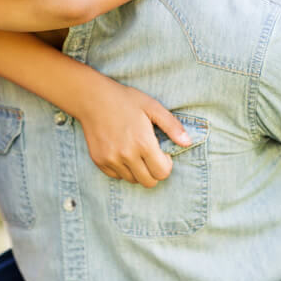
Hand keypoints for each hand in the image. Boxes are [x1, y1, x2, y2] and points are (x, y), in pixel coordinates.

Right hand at [76, 80, 190, 187]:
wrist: (92, 98)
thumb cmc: (125, 100)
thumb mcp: (152, 107)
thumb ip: (172, 126)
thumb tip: (187, 143)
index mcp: (143, 143)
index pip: (162, 173)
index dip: (166, 164)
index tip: (162, 152)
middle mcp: (126, 155)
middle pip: (149, 182)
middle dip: (154, 171)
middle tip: (150, 155)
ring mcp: (111, 159)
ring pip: (132, 180)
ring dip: (138, 171)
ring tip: (135, 152)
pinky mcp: (99, 161)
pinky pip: (116, 175)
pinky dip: (122, 169)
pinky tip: (122, 151)